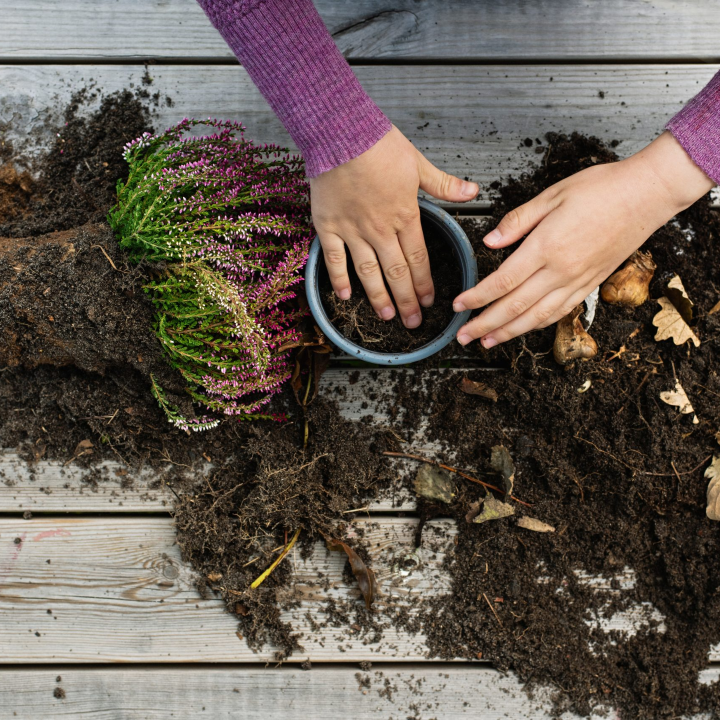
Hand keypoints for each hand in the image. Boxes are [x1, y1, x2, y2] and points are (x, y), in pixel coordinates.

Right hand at [310, 126, 478, 327]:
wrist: (340, 132)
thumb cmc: (378, 143)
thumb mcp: (418, 163)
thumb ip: (444, 184)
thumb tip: (472, 190)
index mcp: (405, 215)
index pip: (419, 259)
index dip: (425, 284)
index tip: (430, 302)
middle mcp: (381, 229)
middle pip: (397, 273)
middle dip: (407, 300)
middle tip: (413, 322)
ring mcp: (353, 230)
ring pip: (369, 272)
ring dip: (380, 297)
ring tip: (387, 316)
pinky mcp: (329, 226)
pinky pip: (335, 259)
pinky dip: (339, 280)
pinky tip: (345, 297)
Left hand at [453, 131, 714, 346]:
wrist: (647, 194)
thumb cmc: (602, 189)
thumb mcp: (552, 195)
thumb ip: (517, 221)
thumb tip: (489, 241)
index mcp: (547, 246)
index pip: (503, 281)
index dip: (478, 297)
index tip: (458, 306)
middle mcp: (562, 270)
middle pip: (515, 307)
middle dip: (485, 325)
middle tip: (463, 336)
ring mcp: (578, 281)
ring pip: (537, 317)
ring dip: (508, 333)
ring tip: (487, 342)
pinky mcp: (591, 284)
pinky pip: (560, 312)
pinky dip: (538, 325)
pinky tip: (523, 329)